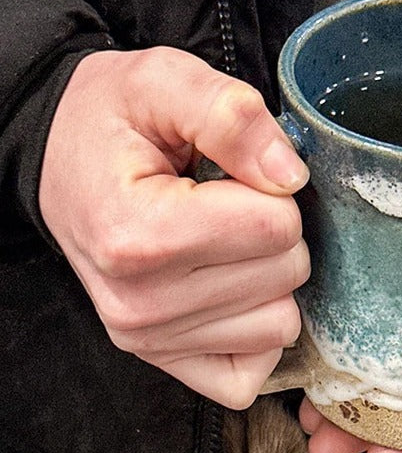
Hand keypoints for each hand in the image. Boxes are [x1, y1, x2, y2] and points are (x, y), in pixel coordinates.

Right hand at [39, 47, 310, 408]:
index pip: (277, 226)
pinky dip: (254, 331)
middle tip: (226, 209)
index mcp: (139, 235)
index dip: (271, 190)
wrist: (60, 161)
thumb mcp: (163, 81)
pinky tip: (228, 292)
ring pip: (280, 325)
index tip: (230, 177)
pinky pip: (253, 371)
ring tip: (222, 247)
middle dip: (274, 234)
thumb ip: (230, 114)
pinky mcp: (164, 362)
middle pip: (286, 275)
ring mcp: (151, 340)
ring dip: (269, 283)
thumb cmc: (113, 123)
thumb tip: (290, 175)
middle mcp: (141, 303)